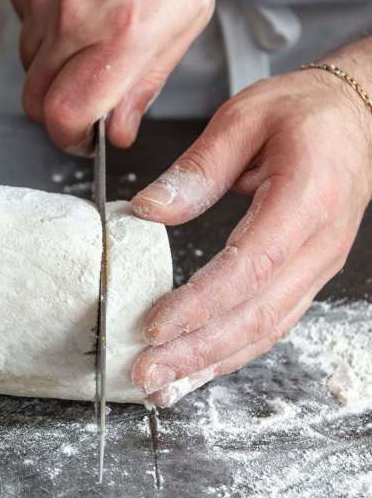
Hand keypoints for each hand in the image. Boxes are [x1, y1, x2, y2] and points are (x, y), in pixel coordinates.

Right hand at [5, 0, 213, 152]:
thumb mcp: (185, 19)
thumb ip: (146, 83)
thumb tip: (119, 129)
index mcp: (121, 35)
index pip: (66, 115)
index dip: (70, 138)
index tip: (83, 139)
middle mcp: (74, 19)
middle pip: (36, 101)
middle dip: (58, 110)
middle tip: (84, 97)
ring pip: (28, 65)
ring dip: (53, 66)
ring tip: (87, 35)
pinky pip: (22, 25)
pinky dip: (44, 28)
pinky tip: (73, 6)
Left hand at [130, 65, 371, 406]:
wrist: (355, 117)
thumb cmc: (303, 112)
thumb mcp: (244, 118)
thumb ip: (197, 168)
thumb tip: (148, 210)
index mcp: (305, 199)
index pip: (249, 268)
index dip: (201, 304)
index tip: (155, 325)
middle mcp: (317, 245)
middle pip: (255, 315)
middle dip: (196, 351)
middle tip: (146, 373)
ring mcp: (317, 267)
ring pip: (264, 331)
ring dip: (210, 364)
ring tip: (162, 385)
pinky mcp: (305, 276)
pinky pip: (269, 324)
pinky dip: (230, 352)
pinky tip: (197, 368)